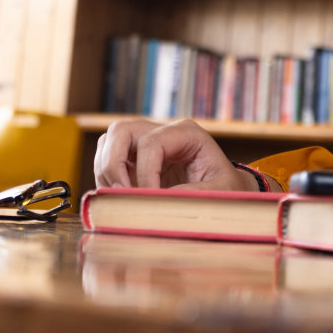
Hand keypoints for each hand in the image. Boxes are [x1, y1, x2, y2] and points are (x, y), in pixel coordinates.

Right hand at [93, 117, 254, 190]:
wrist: (227, 190)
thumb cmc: (227, 189)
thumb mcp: (221, 191)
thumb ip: (193, 195)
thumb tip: (158, 201)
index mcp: (187, 133)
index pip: (151, 143)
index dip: (144, 173)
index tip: (145, 199)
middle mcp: (164, 131)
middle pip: (122, 130)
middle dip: (113, 163)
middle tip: (120, 194)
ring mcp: (147, 141)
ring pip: (109, 141)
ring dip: (106, 169)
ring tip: (120, 197)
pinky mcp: (136, 157)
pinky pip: (108, 158)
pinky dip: (106, 177)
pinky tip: (119, 197)